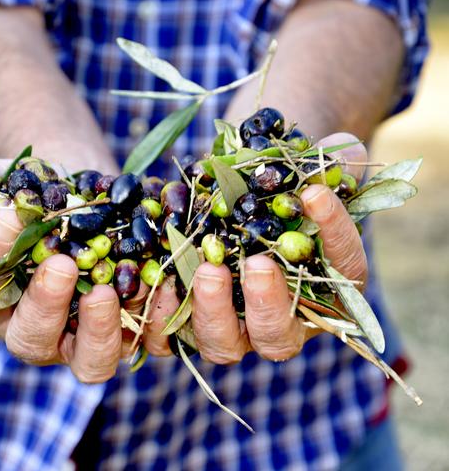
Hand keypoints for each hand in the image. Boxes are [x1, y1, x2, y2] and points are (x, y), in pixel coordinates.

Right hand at [0, 152, 143, 382]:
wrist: (93, 199)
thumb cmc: (42, 194)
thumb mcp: (10, 178)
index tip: (5, 218)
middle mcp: (41, 330)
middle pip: (33, 342)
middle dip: (44, 308)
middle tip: (60, 266)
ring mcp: (90, 337)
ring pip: (93, 362)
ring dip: (102, 331)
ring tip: (109, 289)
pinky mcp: (138, 331)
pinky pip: (152, 343)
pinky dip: (163, 319)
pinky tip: (173, 283)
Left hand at [142, 133, 368, 361]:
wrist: (226, 190)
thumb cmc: (274, 182)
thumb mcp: (302, 166)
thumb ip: (328, 163)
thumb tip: (342, 154)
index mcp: (320, 289)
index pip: (342, 272)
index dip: (335, 236)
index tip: (313, 194)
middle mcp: (274, 319)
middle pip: (279, 336)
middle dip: (269, 304)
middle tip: (257, 264)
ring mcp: (226, 326)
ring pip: (223, 344)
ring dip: (214, 310)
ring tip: (208, 267)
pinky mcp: (182, 320)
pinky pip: (169, 335)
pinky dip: (163, 311)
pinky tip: (157, 277)